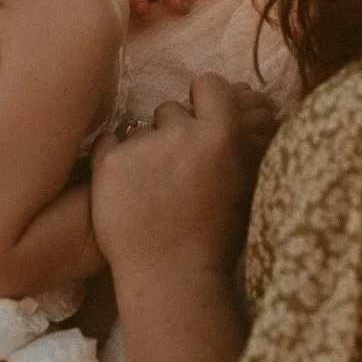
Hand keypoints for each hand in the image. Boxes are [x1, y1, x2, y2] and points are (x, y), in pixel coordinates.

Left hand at [91, 74, 276, 282]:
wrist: (172, 277)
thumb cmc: (216, 239)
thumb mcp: (247, 185)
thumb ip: (243, 144)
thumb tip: (253, 108)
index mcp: (221, 137)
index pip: (209, 83)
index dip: (204, 98)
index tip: (200, 115)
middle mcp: (181, 134)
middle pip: (171, 109)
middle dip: (171, 132)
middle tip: (174, 172)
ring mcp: (142, 147)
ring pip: (139, 129)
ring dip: (143, 149)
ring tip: (150, 189)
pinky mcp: (108, 163)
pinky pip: (109, 142)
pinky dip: (114, 161)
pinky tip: (127, 189)